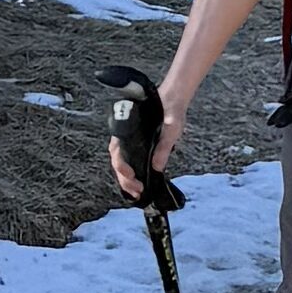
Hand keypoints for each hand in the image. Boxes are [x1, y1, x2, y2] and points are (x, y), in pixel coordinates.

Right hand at [106, 79, 174, 203]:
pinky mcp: (138, 145)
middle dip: (125, 179)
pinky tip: (139, 183)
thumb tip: (156, 167)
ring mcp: (131, 141)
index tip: (132, 177)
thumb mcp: (172, 127)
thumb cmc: (171, 110)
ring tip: (137, 192)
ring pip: (121, 163)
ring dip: (127, 180)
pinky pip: (130, 161)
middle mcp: (126, 136)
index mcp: (129, 130)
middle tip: (138, 191)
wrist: (173, 100)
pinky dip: (132, 174)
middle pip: (117, 162)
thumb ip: (164, 145)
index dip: (122, 168)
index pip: (117, 153)